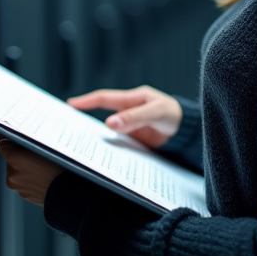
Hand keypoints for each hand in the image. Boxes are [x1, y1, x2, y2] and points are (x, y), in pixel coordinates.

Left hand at [0, 133, 62, 205]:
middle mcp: (12, 173)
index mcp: (14, 159)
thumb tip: (20, 138)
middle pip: (10, 157)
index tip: (1, 131)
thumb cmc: (62, 167)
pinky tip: (43, 176)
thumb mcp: (45, 147)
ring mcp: (18, 186)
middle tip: (34, 151)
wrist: (71, 193)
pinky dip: (30, 177)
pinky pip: (24, 181)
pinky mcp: (24, 195)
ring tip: (43, 166)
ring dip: (25, 166)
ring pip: (17, 170)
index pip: (0, 142)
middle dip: (19, 153)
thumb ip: (28, 142)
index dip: (2, 136)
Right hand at [67, 86, 181, 148]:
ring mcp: (131, 126)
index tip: (70, 105)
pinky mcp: (136, 140)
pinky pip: (119, 143)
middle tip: (66, 126)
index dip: (87, 101)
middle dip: (85, 118)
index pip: (105, 98)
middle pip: (102, 114)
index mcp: (132, 99)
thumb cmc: (175, 115)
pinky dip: (110, 149)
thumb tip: (109, 123)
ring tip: (79, 144)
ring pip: (109, 131)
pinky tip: (103, 157)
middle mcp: (129, 111)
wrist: (189, 132)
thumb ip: (134, 118)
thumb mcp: (155, 113)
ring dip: (97, 137)